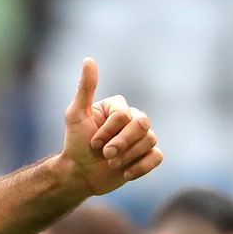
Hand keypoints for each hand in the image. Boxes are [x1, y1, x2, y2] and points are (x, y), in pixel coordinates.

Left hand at [59, 58, 161, 195]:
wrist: (80, 174)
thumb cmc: (76, 144)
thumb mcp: (75, 115)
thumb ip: (85, 89)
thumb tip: (88, 59)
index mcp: (119, 107)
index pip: (124, 115)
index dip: (108, 131)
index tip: (93, 143)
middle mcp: (134, 119)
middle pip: (142, 125)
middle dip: (121, 143)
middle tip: (105, 155)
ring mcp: (142, 137)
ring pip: (149, 141)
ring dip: (127, 157)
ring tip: (111, 164)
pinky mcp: (147, 155)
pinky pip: (157, 157)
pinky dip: (141, 167)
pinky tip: (126, 173)